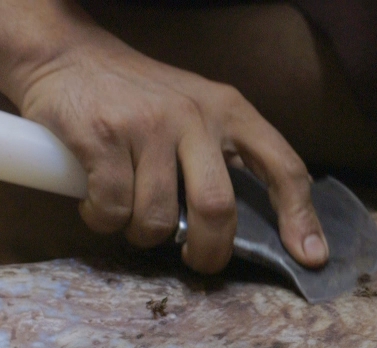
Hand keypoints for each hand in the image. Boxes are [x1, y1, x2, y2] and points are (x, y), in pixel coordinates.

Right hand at [12, 28, 327, 273]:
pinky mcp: (101, 136)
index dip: (300, 217)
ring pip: (158, 218)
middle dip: (208, 252)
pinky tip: (96, 205)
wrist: (66, 56)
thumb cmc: (137, 96)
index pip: (282, 166)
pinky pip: (112, 208)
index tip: (310, 256)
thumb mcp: (195, 109)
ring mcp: (146, 125)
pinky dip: (103, 220)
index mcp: (229, 110)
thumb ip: (223, 155)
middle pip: (217, 208)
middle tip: (195, 263)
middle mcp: (193, 116)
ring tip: (130, 219)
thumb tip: (248, 226)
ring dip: (143, 235)